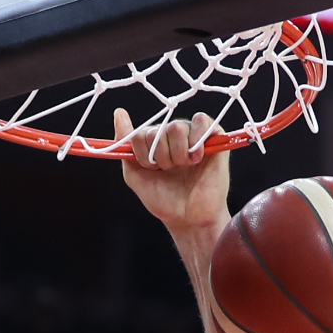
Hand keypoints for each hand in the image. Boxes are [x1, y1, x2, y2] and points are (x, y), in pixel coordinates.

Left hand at [117, 109, 229, 234]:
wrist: (189, 219)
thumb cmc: (164, 200)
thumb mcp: (135, 175)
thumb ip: (125, 144)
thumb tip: (119, 113)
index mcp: (154, 141)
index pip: (141, 134)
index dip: (145, 155)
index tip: (153, 170)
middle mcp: (172, 134)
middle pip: (158, 131)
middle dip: (162, 158)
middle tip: (172, 171)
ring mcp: (192, 134)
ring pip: (177, 127)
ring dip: (179, 154)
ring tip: (186, 166)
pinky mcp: (213, 136)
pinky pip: (201, 121)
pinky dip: (197, 139)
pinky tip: (197, 158)